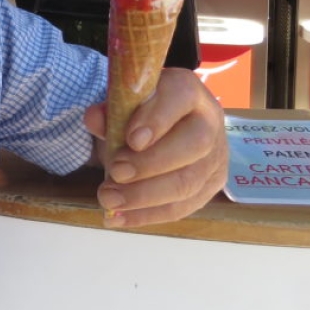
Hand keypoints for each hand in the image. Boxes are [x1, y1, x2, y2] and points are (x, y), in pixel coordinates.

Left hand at [83, 67, 227, 227]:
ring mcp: (215, 157)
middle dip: (150, 164)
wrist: (169, 125)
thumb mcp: (126, 102)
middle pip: (193, 145)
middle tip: (116, 172)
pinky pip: (182, 207)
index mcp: (188, 91)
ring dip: (144, 196)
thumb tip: (94, 119)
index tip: (131, 139)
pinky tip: (119, 218)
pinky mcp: (211, 187)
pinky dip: (147, 215)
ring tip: (109, 199)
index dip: (157, 119)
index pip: (180, 98)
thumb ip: (110, 109)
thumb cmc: (144, 111)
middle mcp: (210, 122)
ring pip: (188, 182)